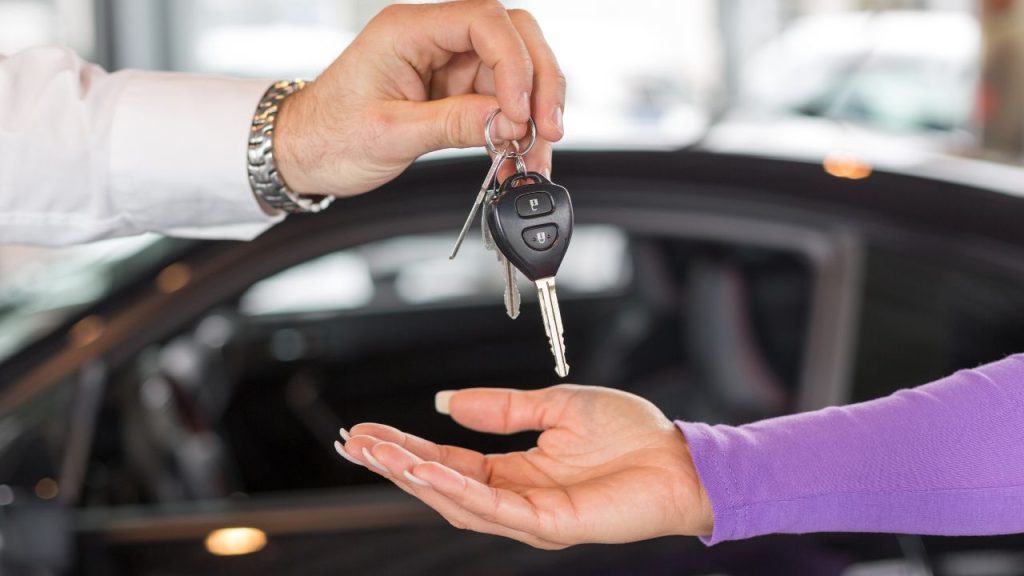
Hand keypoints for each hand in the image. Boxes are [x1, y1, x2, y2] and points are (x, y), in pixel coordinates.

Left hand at [274, 0, 564, 197]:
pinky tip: (520, 155)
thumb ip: (452, 123)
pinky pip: (501, 101)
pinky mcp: (455, 91)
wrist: (304, 153)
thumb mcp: (390, 134)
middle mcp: (434, 39)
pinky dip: (517, 128)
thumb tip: (506, 123)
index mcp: (408, 31)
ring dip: (533, 112)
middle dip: (538, 82)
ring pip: (515, 72)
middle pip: (513, 37)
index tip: (518, 111)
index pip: (484, 22)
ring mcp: (448, 64)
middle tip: (546, 128)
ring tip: (535, 154)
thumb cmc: (328, 135)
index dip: (514, 63)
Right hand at [335, 385, 713, 548]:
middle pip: (442, 484)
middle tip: (356, 443)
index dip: (407, 447)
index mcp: (517, 470)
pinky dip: (456, 489)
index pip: (449, 460)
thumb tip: (448, 402)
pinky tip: (426, 470)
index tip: (369, 431)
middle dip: (396, 465)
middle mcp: (517, 497)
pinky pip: (493, 507)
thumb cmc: (631, 434)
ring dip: (415, 477)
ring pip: (458, 500)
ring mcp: (530, 516)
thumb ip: (502, 407)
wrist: (679, 458)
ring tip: (379, 454)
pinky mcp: (549, 524)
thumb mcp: (555, 405)